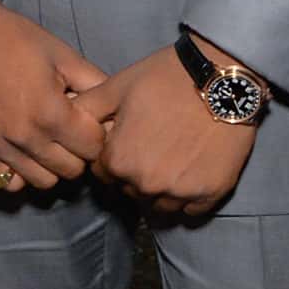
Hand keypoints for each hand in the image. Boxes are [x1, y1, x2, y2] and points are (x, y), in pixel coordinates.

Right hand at [0, 0, 108, 191]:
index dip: (96, 134)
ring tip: (47, 141)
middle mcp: (27, 137)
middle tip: (69, 130)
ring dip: (51, 165)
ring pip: (44, 182)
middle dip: (77, 151)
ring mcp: (0, 148)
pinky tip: (22, 151)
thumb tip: (114, 107)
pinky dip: (21, 173)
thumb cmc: (12, 38)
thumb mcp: (61, 53)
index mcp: (51, 112)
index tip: (88, 121)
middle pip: (72, 170)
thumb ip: (93, 82)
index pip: (93, 148)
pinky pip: (10, 184)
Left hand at [76, 42, 258, 217]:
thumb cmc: (166, 78)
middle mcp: (147, 184)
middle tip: (151, 145)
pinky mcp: (211, 194)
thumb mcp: (118, 86)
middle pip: (130, 189)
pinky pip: (190, 209)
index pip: (103, 173)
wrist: (221, 78)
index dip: (112, 155)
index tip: (126, 140)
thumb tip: (67, 120)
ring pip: (159, 205)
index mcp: (119, 160)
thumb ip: (87, 108)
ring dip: (159, 188)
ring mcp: (180, 192)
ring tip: (171, 159)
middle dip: (134, 172)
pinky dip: (187, 196)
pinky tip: (190, 170)